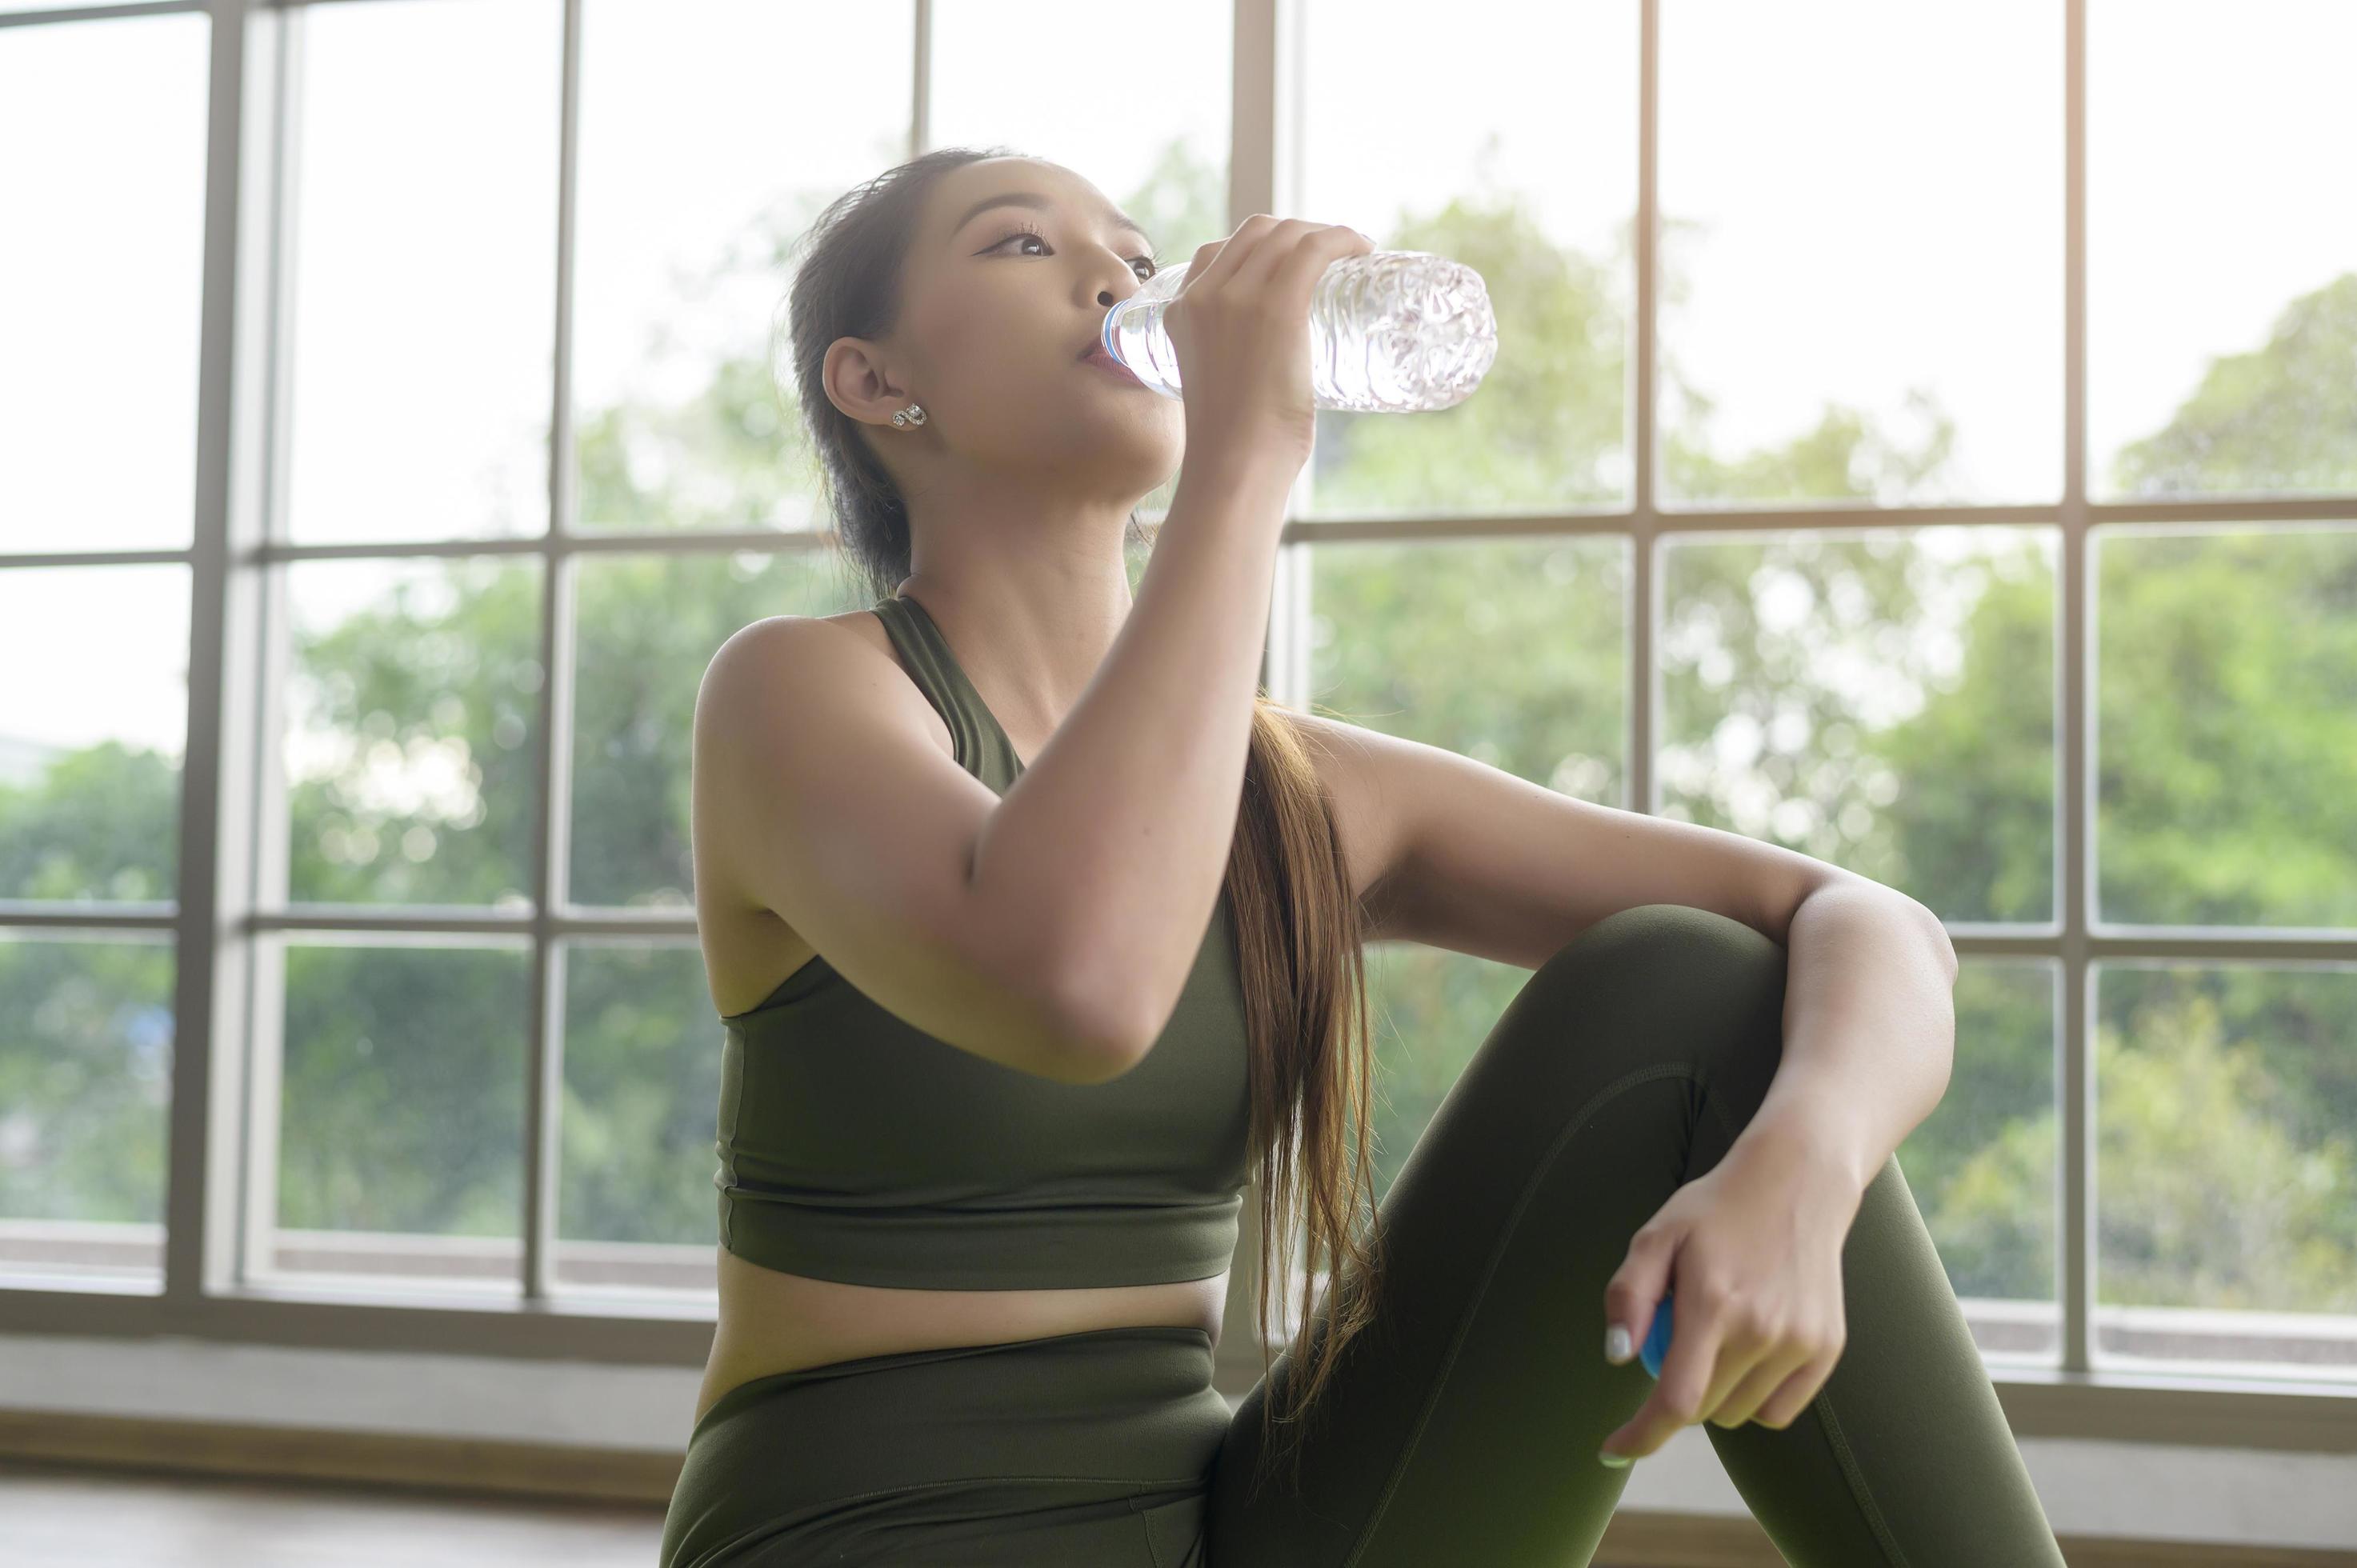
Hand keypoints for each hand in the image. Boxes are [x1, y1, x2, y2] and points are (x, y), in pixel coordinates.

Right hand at [1160, 214, 1374, 469]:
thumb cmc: (1234, 451)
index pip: (1215, 252)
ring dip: (1325, 231)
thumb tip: (1266, 392)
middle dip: (1296, 232)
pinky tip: (1363, 247)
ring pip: (1286, 235)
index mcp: (1178, 312)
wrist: (1235, 467)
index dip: (1259, 245)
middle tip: (1332, 258)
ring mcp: (1239, 297)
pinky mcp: (1277, 307)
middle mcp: (1203, 295)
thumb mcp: (1215, 396)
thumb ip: (1228, 380)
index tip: (1292, 261)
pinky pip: (1314, 249)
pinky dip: (1342, 237)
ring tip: (1353, 253)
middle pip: (1256, 233)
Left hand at [1597, 1135, 1863, 1462]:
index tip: (1610, 1450)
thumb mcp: (1656, 1236)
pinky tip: (1751, 1348)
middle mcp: (1762, 1330)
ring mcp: (1800, 1342)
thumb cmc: (1714, 1211)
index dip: (1640, 1436)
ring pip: (1737, 1413)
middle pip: (1702, 1409)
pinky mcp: (1827, 1349)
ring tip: (1718, 1332)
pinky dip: (1754, 1395)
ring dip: (1714, 1393)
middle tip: (1676, 1341)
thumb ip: (1629, 1295)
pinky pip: (1778, 1409)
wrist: (1797, 1184)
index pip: (1675, 1400)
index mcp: (1714, 1304)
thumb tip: (1618, 1358)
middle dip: (1674, 1394)